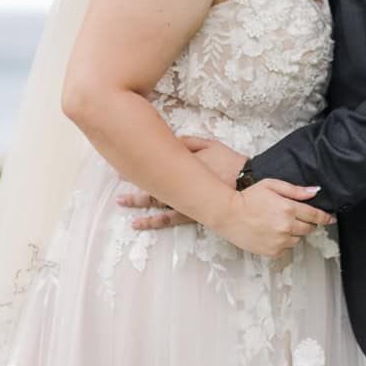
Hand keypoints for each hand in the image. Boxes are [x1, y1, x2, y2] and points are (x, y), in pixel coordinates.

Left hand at [116, 138, 241, 231]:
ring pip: (156, 201)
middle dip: (134, 177)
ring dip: (137, 201)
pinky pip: (168, 219)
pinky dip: (153, 221)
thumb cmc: (231, 164)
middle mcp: (181, 183)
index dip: (140, 161)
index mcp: (184, 164)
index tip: (124, 157)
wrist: (248, 187)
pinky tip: (141, 223)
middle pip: (152, 180)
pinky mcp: (190, 214)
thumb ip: (189, 143)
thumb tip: (172, 142)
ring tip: (122, 202)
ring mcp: (184, 201)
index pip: (157, 161)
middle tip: (117, 174)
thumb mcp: (211, 145)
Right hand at [222, 180, 334, 259]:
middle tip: (295, 217)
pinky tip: (273, 233)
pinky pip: (286, 248)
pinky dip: (284, 242)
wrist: (227, 214)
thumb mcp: (272, 185)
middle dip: (307, 223)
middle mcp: (286, 227)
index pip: (315, 215)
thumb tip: (315, 191)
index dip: (325, 217)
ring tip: (280, 224)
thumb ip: (295, 190)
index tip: (331, 219)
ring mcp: (279, 241)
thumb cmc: (248, 197)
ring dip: (295, 233)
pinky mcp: (272, 251)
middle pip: (309, 228)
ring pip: (298, 239)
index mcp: (288, 209)